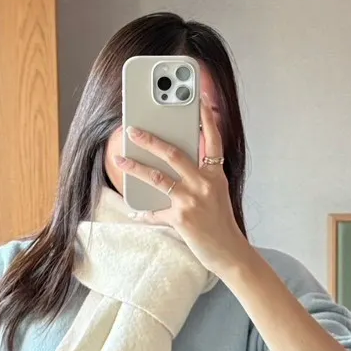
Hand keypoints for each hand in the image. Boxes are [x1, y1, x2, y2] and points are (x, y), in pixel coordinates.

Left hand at [118, 94, 250, 278]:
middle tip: (133, 130)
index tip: (198, 98)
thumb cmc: (220, 222)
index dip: (206, 119)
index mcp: (216, 174)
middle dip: (150, 140)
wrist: (230, 252)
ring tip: (120, 160)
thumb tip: (175, 160)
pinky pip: (155, 212)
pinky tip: (133, 211)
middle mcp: (205, 184)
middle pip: (174, 154)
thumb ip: (201, 175)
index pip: (212, 140)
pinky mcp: (181, 219)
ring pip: (158, 178)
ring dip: (135, 168)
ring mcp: (193, 201)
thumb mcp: (217, 192)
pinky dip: (143, 212)